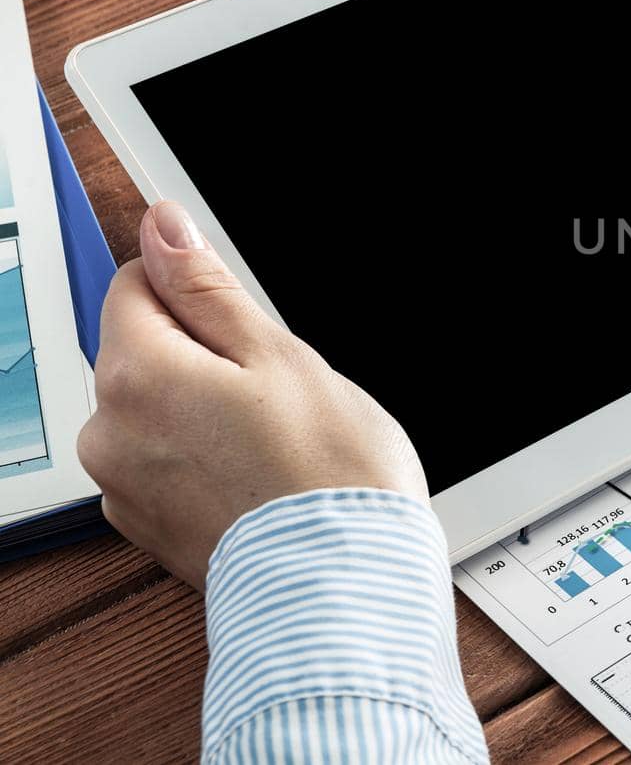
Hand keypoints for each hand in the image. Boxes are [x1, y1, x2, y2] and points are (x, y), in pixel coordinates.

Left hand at [78, 201, 426, 589]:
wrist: (341, 586)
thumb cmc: (326, 474)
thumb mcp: (280, 354)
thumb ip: (207, 287)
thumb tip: (162, 226)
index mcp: (136, 374)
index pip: (136, 284)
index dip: (200, 293)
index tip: (246, 323)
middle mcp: (108, 431)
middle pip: (144, 350)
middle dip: (204, 355)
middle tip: (276, 388)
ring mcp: (122, 487)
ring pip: (157, 409)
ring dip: (204, 409)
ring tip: (273, 439)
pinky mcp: (146, 528)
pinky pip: (165, 464)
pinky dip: (203, 459)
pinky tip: (258, 474)